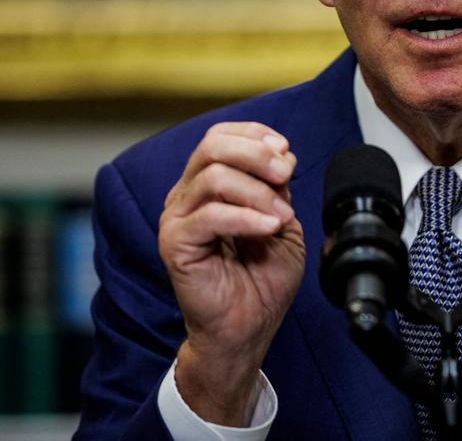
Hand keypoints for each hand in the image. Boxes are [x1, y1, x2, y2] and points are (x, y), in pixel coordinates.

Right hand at [158, 121, 304, 424]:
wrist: (248, 327)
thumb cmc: (262, 279)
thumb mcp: (281, 221)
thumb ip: (277, 188)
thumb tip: (280, 158)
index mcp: (207, 183)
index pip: (220, 137)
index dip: (255, 135)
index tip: (286, 152)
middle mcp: (187, 195)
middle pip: (212, 147)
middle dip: (256, 154)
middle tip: (285, 173)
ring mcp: (177, 218)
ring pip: (213, 177)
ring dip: (257, 191)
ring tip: (280, 217)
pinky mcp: (175, 244)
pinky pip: (209, 216)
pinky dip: (245, 217)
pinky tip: (269, 227)